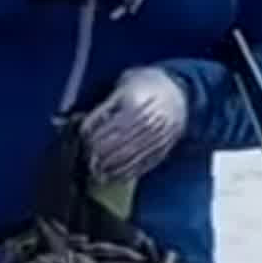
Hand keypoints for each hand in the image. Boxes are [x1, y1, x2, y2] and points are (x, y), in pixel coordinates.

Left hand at [78, 65, 189, 182]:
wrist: (177, 89)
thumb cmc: (144, 86)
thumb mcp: (121, 88)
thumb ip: (103, 109)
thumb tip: (85, 130)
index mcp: (136, 106)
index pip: (110, 129)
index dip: (95, 140)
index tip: (84, 145)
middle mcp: (149, 123)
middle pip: (120, 146)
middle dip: (101, 158)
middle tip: (87, 163)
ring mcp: (158, 137)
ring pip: (132, 158)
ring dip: (112, 169)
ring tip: (97, 174)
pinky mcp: (164, 147)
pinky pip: (145, 163)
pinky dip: (128, 173)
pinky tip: (115, 177)